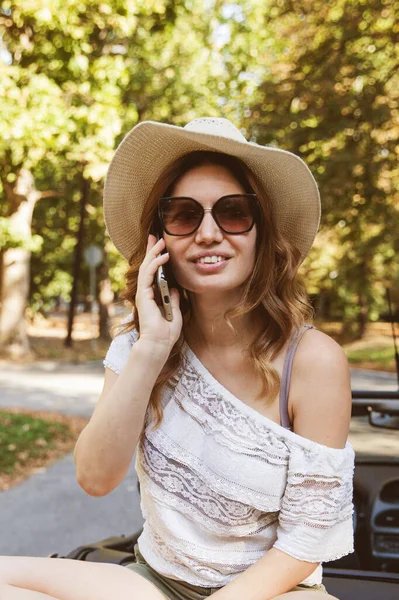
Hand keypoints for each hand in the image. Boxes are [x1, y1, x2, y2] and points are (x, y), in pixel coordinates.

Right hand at [135, 234, 182, 355]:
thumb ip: (173, 299)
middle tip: (155, 236)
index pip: (153, 272)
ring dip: (153, 253)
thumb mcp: (175, 311)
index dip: (155, 258)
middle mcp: (146, 292)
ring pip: (146, 268)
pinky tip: (163, 256)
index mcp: (153, 295)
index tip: (159, 246)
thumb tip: (175, 288)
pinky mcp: (143, 295)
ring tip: (160, 241)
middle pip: (147, 266)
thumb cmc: (166, 332)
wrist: (159, 343)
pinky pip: (148, 275)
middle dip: (151, 250)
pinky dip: (155, 264)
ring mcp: (143, 293)